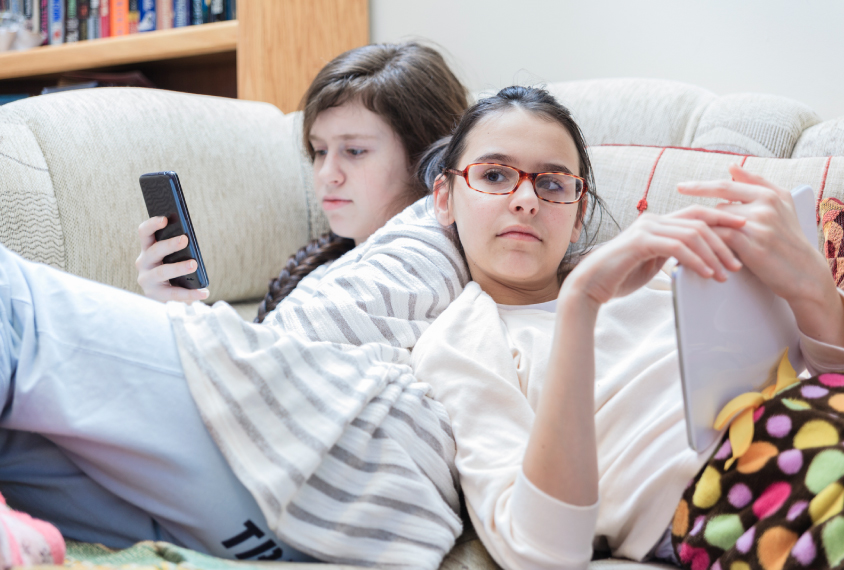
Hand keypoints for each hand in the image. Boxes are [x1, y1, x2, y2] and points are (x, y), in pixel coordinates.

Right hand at [135, 216, 209, 302]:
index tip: (165, 219)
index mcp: (147, 249)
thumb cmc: (171, 269)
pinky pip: (174, 293)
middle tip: (184, 239)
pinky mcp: (154, 296)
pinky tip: (204, 292)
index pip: (144, 233)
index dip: (152, 225)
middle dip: (169, 244)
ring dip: (178, 267)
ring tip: (194, 264)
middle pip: (154, 251)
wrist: (165, 294)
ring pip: (161, 272)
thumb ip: (177, 248)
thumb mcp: (171, 257)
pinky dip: (190, 293)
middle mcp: (143, 263)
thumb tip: (188, 238)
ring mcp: (147, 280)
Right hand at [563, 206, 745, 306]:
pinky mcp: (640, 242)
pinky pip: (677, 248)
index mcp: (658, 222)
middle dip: (724, 240)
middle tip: (739, 261)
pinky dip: (696, 260)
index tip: (745, 233)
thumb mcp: (652, 262)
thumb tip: (695, 258)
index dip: (723, 220)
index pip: (697, 214)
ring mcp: (646, 228)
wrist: (591, 285)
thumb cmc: (620, 276)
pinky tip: (707, 273)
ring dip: (713, 254)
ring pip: (692, 234)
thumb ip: (671, 254)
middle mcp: (653, 220)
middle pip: (699, 220)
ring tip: (725, 273)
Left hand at [678, 164, 843, 345]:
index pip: (726, 186)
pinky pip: (718, 238)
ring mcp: (758, 224)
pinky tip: (692, 251)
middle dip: (697, 217)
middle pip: (717, 207)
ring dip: (699, 233)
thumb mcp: (781, 206)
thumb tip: (731, 166)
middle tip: (674, 220)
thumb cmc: (789, 240)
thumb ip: (756, 184)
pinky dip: (704, 244)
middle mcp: (765, 205)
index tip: (680, 187)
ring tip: (681, 239)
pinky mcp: (751, 243)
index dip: (700, 186)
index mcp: (770, 194)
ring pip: (715, 223)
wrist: (805, 273)